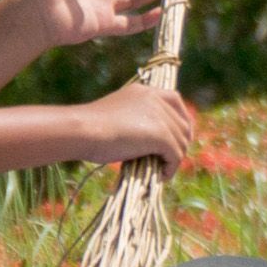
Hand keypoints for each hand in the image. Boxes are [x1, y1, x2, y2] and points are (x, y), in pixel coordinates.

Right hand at [78, 81, 195, 170]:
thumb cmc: (92, 129)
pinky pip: (176, 155)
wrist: (83, 131)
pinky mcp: (161, 134)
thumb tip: (157, 142)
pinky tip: (162, 175)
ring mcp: (160, 116)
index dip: (182, 119)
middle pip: (183, 124)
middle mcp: (155, 99)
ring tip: (162, 169)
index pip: (175, 100)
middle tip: (169, 160)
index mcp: (144, 91)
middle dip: (179, 144)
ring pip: (181, 142)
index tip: (178, 137)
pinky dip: (171, 168)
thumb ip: (139, 120)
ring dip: (174, 158)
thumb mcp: (120, 117)